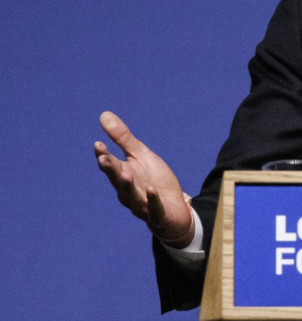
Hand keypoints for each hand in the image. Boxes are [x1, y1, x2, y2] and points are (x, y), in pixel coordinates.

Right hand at [94, 111, 194, 247]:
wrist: (174, 208)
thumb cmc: (154, 180)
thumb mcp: (141, 156)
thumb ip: (123, 139)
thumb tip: (104, 114)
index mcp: (124, 175)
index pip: (110, 165)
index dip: (104, 155)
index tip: (98, 144)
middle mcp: (128, 191)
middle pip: (117, 180)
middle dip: (111, 170)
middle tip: (103, 159)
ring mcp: (142, 204)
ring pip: (131, 196)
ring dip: (127, 186)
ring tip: (125, 173)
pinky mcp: (158, 214)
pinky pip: (154, 208)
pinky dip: (152, 200)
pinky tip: (151, 190)